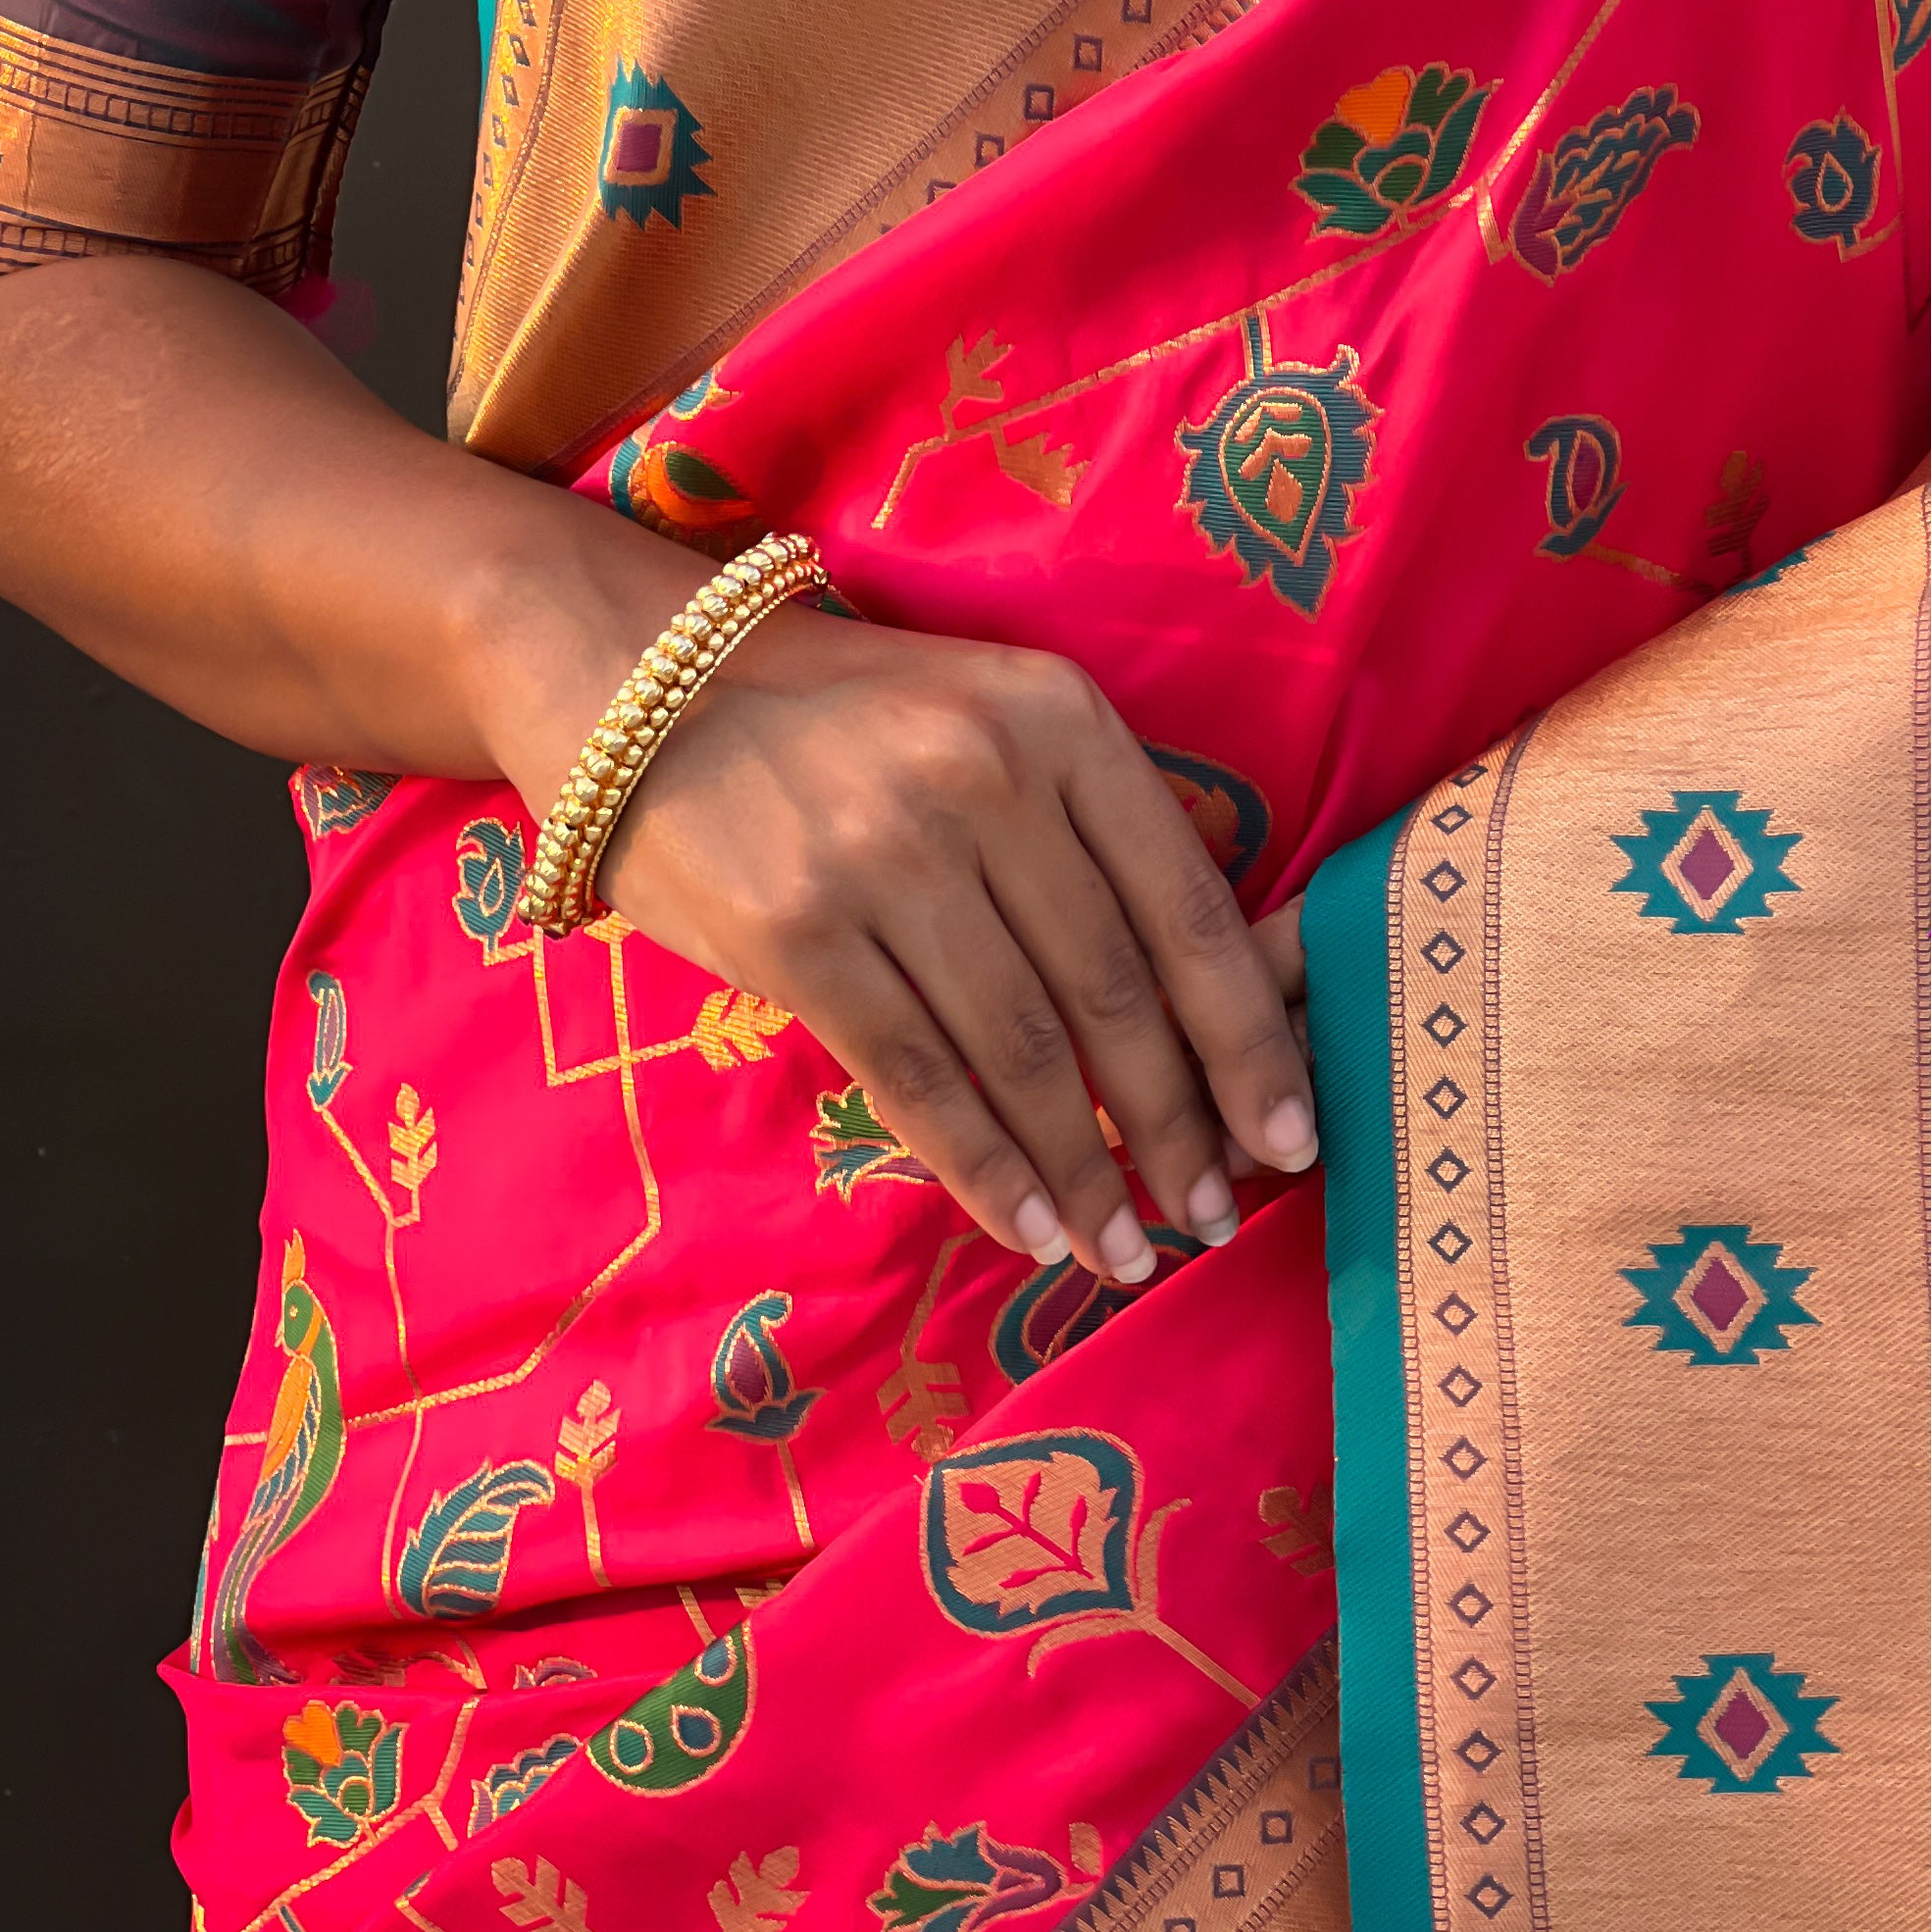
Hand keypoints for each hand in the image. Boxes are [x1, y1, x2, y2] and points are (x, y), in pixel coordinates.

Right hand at [579, 611, 1314, 1286]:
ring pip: (1023, 1052)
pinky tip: (1031, 1230)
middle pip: (1113, 993)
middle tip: (1210, 1217)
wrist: (641, 680)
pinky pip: (917, 1077)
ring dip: (1085, 1173)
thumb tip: (1211, 994)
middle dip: (1177, 1127)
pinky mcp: (795, 933)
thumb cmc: (847, 718)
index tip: (1290, 1134)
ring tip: (1125, 1251)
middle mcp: (984, 781)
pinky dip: (986, 1170)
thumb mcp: (996, 715)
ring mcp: (885, 858)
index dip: (1246, 1039)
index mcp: (1061, 721)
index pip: (1186, 908)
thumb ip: (1094, 825)